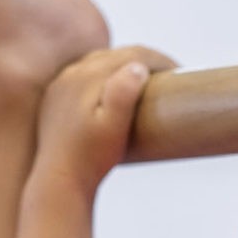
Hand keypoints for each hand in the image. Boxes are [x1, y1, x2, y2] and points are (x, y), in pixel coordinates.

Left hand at [34, 45, 175, 193]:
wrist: (59, 182)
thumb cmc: (91, 159)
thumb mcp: (113, 127)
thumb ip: (123, 94)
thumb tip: (138, 67)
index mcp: (90, 75)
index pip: (132, 55)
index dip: (160, 61)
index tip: (182, 73)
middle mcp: (73, 73)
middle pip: (116, 55)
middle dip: (145, 62)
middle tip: (170, 78)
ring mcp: (62, 84)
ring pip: (100, 64)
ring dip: (124, 68)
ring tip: (147, 84)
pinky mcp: (56, 99)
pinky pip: (85, 77)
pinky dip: (105, 78)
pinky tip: (116, 90)